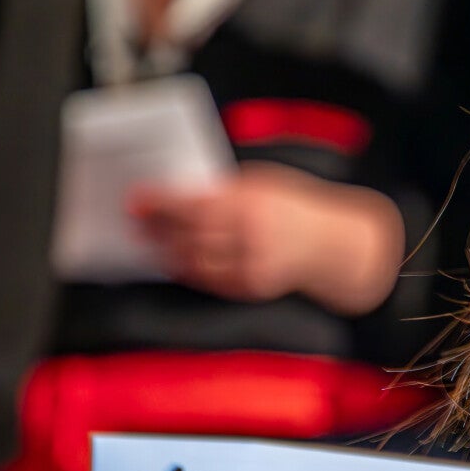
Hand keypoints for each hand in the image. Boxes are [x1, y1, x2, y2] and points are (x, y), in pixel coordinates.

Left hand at [132, 161, 403, 311]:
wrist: (333, 246)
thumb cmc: (295, 208)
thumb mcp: (262, 183)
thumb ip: (225, 189)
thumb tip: (180, 192)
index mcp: (250, 202)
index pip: (192, 202)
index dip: (159, 202)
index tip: (137, 198)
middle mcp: (249, 235)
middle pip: (187, 233)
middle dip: (157, 227)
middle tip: (136, 220)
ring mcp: (250, 264)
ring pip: (193, 260)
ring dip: (166, 250)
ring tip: (151, 240)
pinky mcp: (250, 287)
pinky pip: (207, 279)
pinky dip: (187, 268)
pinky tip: (176, 259)